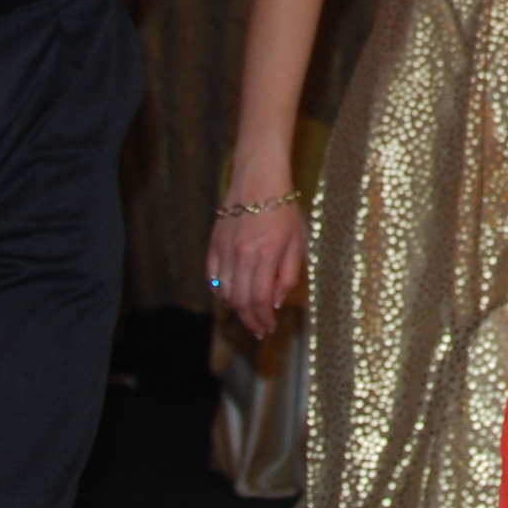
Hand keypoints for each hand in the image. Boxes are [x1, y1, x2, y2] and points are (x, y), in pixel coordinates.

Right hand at [207, 198, 305, 340]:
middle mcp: (241, 255)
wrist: (259, 177)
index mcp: (265, 255)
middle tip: (258, 330)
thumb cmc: (282, 208)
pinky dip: (218, 291)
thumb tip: (274, 302)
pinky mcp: (214, 243)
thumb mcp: (295, 241)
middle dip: (250, 321)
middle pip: (240, 301)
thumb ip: (287, 274)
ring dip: (235, 309)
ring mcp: (225, 249)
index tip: (268, 328)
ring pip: (224, 292)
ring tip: (247, 315)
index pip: (259, 300)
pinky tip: (229, 297)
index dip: (263, 319)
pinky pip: (212, 276)